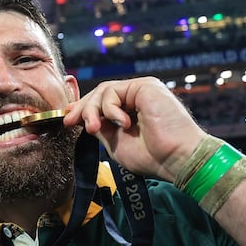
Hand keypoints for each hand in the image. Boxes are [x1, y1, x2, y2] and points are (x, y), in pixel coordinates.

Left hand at [63, 76, 206, 180]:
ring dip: (92, 110)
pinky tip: (121, 124)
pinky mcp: (145, 86)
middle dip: (82, 108)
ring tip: (93, 129)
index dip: (83, 109)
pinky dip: (109, 108)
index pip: (101, 103)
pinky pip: (113, 91)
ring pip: (103, 91)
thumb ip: (101, 128)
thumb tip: (81, 118)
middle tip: (70, 122)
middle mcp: (136, 98)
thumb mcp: (116, 143)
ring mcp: (141, 90)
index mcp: (131, 111)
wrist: (177, 159)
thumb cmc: (152, 157)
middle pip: (99, 94)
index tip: (68, 120)